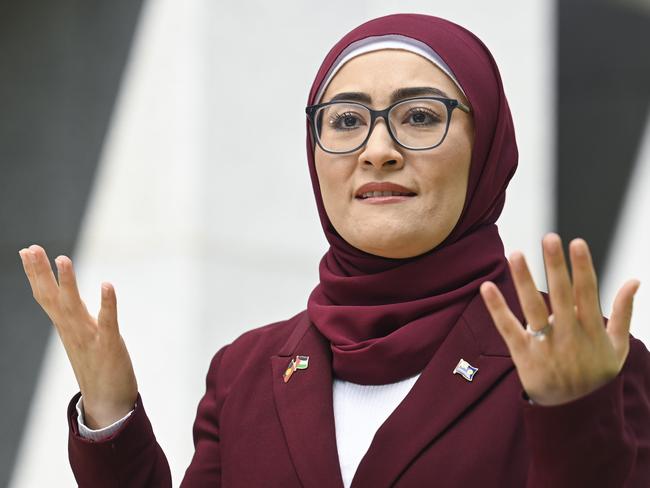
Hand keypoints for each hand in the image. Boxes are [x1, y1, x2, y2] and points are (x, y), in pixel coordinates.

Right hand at [19, 244, 137, 427]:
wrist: (108, 405)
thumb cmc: (97, 369)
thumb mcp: (81, 339)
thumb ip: (75, 320)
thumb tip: (66, 303)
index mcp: (67, 327)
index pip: (46, 296)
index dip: (36, 274)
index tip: (26, 250)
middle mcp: (73, 330)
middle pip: (52, 298)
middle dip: (41, 273)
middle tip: (30, 248)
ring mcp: (89, 338)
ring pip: (74, 307)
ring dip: (68, 283)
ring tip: (62, 259)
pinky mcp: (109, 345)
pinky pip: (107, 321)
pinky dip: (107, 303)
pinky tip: (107, 285)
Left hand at [479, 233, 639, 405]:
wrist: (575, 414)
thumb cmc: (596, 376)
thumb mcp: (617, 348)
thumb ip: (624, 312)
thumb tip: (634, 280)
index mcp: (591, 331)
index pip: (588, 293)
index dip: (582, 267)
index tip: (576, 242)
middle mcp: (568, 336)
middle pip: (561, 295)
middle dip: (556, 266)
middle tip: (550, 238)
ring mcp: (544, 346)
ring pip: (533, 308)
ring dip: (524, 280)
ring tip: (515, 253)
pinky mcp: (523, 355)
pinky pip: (508, 329)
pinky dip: (497, 309)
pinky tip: (487, 287)